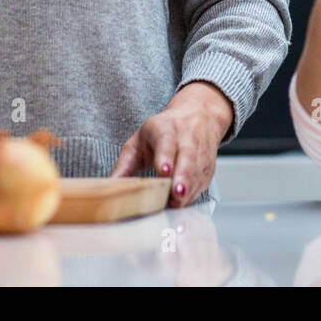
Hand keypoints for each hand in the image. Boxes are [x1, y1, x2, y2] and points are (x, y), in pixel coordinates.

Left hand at [109, 82, 233, 207]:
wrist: (198, 116)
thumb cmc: (164, 130)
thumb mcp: (140, 140)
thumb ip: (125, 163)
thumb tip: (111, 185)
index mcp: (166, 129)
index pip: (166, 144)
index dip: (166, 158)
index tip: (164, 171)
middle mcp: (187, 139)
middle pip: (187, 159)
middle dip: (183, 177)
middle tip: (176, 193)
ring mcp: (201, 152)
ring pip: (198, 173)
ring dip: (189, 190)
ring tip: (178, 203)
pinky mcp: (209, 167)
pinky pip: (202, 183)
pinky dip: (193, 194)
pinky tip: (183, 202)